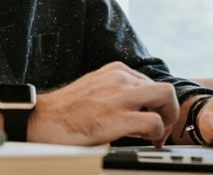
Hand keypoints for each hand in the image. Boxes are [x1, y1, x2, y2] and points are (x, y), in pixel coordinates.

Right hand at [27, 61, 178, 146]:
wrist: (44, 119)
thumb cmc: (66, 109)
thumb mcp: (94, 87)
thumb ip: (115, 91)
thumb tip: (136, 107)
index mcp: (115, 70)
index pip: (150, 83)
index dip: (155, 104)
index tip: (152, 116)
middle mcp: (120, 78)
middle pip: (164, 89)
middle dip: (169, 110)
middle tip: (162, 127)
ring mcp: (120, 96)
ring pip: (166, 99)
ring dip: (167, 120)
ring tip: (156, 136)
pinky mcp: (118, 117)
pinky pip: (154, 122)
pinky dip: (157, 134)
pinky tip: (147, 141)